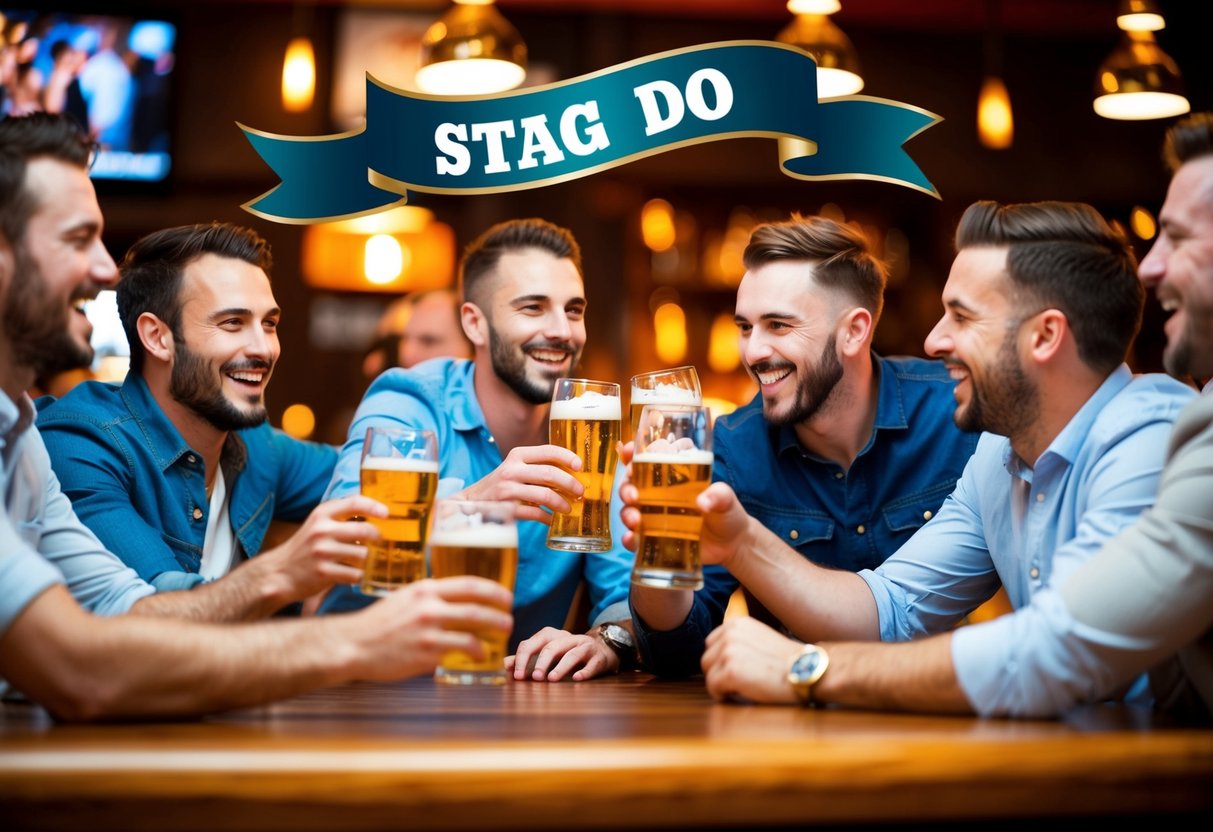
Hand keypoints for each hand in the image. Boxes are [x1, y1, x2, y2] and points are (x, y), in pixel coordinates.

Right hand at [257, 495, 386, 604]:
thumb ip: (341, 517)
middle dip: (378, 538)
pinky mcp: (323, 572)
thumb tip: (376, 516)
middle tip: (380, 543)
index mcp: (322, 514)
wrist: (279, 572)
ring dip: (369, 560)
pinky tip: (355, 575)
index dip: (374, 506)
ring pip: (363, 555)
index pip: (354, 503)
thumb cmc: (306, 548)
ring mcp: (322, 551)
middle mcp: (321, 530)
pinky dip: (360, 576)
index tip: (387, 513)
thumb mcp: (318, 524)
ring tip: (365, 562)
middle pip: (365, 530)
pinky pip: (355, 574)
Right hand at [352, 577, 513, 680]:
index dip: (493, 590)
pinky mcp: (424, 654)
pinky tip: (481, 656)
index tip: (506, 597)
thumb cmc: (378, 622)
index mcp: (425, 589)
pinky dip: (475, 654)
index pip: (469, 584)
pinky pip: (458, 653)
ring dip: (492, 635)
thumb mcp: (405, 598)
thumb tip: (457, 598)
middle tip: (509, 620)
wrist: (352, 644)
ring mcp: (426, 632)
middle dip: (499, 614)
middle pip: (476, 608)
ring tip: (501, 637)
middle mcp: (428, 608)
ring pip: (472, 633)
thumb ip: (430, 597)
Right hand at [458, 444, 584, 523]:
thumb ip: (537, 467)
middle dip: (570, 483)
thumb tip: (572, 474)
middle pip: (549, 473)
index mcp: (517, 455)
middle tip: (580, 492)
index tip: (580, 466)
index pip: (548, 450)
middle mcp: (512, 469)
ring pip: (544, 494)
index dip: (567, 456)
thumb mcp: (516, 468)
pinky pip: (534, 513)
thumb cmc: (501, 485)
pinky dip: (546, 518)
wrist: (470, 503)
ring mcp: (507, 489)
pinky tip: (551, 520)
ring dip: (561, 503)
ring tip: (568, 509)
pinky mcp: (505, 508)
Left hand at [506, 626, 617, 681]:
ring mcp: (585, 646)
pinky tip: (577, 679)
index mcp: (552, 636)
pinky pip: (592, 664)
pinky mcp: (598, 657)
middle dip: (541, 662)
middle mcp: (568, 638)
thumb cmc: (568, 652)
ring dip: (561, 667)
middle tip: (535, 678)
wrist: (602, 648)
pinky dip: (585, 671)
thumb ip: (527, 658)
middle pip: (551, 647)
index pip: (532, 643)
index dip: (523, 659)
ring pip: (572, 654)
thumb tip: (506, 664)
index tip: (517, 676)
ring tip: (552, 679)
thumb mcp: (548, 653)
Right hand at [620, 447, 750, 569]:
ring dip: (626, 513)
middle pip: (631, 484)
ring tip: (634, 520)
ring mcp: (653, 517)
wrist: (730, 545)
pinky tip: (631, 539)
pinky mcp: (653, 538)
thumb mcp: (726, 498)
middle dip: (626, 487)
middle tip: (632, 495)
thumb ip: (719, 495)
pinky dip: (629, 539)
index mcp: (671, 477)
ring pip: (629, 510)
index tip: (627, 451)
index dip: (633, 454)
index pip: (646, 460)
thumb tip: (702, 502)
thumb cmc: (726, 513)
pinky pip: (634, 538)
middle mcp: (657, 494)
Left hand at [701, 616, 801, 704]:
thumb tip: (718, 656)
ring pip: (708, 674)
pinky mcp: (731, 671)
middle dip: (719, 673)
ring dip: (722, 684)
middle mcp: (730, 633)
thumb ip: (739, 641)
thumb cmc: (787, 661)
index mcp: (737, 623)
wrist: (807, 671)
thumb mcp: (760, 638)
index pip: (711, 644)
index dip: (721, 661)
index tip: (738, 670)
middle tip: (741, 682)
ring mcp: (729, 651)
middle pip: (706, 659)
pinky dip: (723, 695)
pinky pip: (713, 688)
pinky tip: (743, 693)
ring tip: (744, 687)